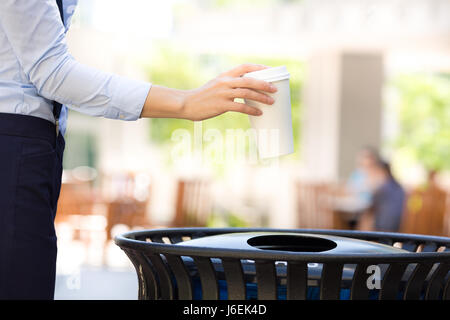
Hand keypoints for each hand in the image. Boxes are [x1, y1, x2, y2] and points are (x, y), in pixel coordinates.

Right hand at [140, 64, 276, 120]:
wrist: (187, 104)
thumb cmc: (203, 97)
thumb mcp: (216, 85)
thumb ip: (230, 85)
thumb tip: (248, 91)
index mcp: (225, 75)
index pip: (245, 67)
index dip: (259, 68)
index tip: (271, 71)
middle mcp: (225, 82)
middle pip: (250, 80)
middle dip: (264, 84)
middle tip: (275, 89)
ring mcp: (223, 94)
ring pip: (247, 93)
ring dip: (261, 97)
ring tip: (271, 102)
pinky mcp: (221, 105)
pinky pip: (240, 107)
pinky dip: (251, 110)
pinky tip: (259, 113)